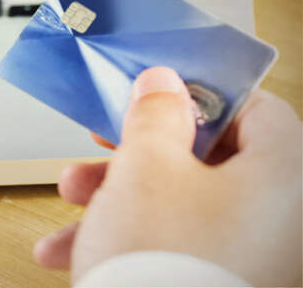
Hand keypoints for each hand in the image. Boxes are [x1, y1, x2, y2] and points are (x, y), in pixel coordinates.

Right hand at [34, 67, 301, 286]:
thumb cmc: (162, 267)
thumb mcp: (146, 168)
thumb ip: (156, 114)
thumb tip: (163, 84)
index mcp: (285, 178)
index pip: (255, 110)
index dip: (197, 96)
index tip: (153, 96)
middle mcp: (283, 222)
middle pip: (208, 162)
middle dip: (138, 155)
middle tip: (103, 148)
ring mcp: (257, 262)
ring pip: (183, 208)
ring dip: (119, 200)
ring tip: (70, 205)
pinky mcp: (222, 286)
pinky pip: (178, 249)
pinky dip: (130, 241)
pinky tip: (73, 251)